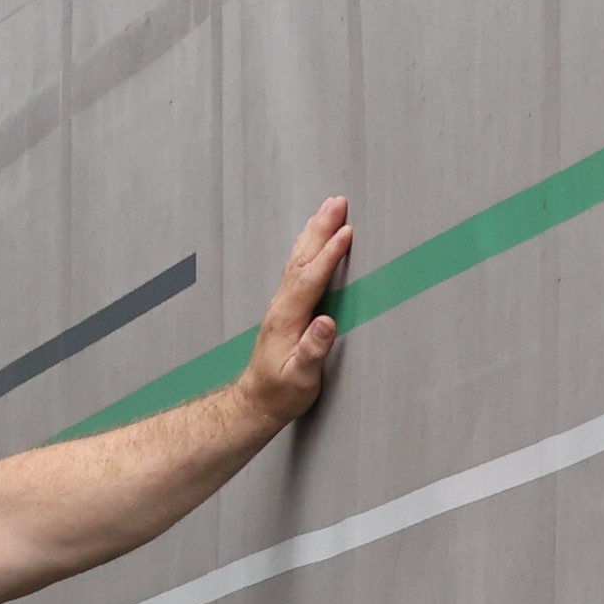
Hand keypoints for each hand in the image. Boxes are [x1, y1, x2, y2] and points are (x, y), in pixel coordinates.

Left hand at [245, 196, 352, 431]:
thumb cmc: (281, 392)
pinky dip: (308, 247)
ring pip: (299, 258)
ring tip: (328, 209)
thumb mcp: (301, 378)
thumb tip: (327, 322)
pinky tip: (312, 239)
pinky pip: (298, 267)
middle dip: (321, 228)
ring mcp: (282, 304)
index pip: (311, 278)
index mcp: (288, 318)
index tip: (347, 232)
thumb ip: (314, 350)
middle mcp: (282, 305)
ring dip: (314, 232)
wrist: (256, 401)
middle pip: (303, 258)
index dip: (330, 254)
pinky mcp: (286, 308)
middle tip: (338, 202)